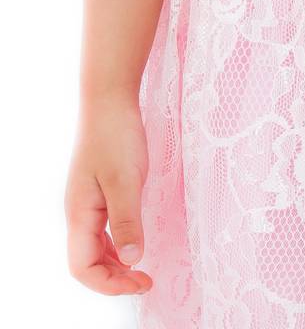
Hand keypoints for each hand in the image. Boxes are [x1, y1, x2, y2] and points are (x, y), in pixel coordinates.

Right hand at [65, 90, 152, 296]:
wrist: (109, 100)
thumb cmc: (115, 136)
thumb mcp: (125, 180)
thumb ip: (126, 221)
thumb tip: (130, 261)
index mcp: (80, 214)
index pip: (83, 267)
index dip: (109, 284)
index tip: (141, 282)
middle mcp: (78, 213)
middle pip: (87, 262)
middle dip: (113, 279)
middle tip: (145, 280)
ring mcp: (86, 202)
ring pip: (93, 248)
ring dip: (114, 264)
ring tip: (141, 269)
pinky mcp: (98, 191)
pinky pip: (101, 230)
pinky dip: (115, 244)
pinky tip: (132, 242)